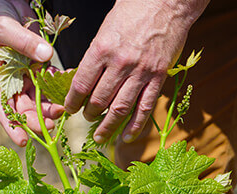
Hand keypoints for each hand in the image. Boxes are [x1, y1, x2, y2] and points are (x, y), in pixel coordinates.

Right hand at [0, 0, 63, 146]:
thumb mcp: (1, 26)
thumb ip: (22, 41)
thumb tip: (45, 56)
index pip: (1, 106)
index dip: (11, 125)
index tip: (22, 141)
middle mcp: (10, 78)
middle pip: (23, 106)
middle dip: (37, 119)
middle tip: (52, 125)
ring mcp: (25, 72)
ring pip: (39, 96)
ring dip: (51, 106)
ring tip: (64, 110)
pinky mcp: (38, 63)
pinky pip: (50, 79)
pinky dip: (59, 85)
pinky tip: (69, 88)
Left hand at [64, 0, 208, 143]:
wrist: (167, 1)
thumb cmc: (132, 10)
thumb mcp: (105, 29)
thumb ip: (96, 56)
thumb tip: (85, 80)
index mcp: (101, 49)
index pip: (81, 84)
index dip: (73, 101)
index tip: (69, 108)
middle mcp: (120, 64)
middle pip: (99, 100)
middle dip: (89, 114)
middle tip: (86, 118)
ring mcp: (141, 72)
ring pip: (120, 108)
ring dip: (108, 126)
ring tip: (100, 137)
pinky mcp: (158, 77)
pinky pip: (145, 107)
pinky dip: (136, 125)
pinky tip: (127, 137)